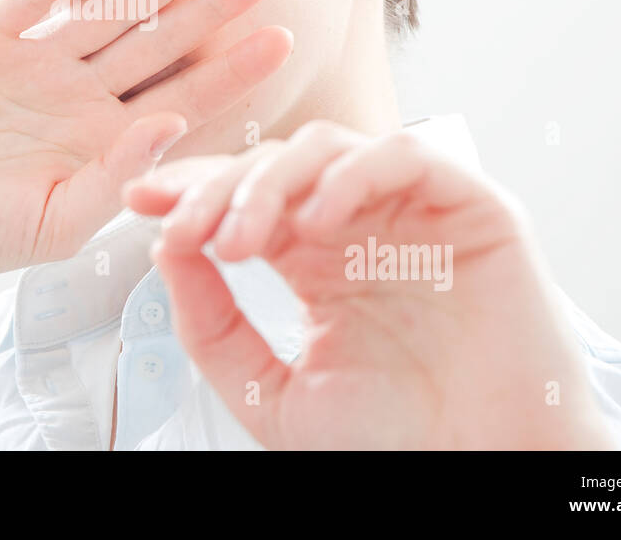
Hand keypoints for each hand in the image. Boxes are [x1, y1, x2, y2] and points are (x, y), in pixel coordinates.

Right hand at [0, 0, 292, 308]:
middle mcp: (77, 95)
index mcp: (102, 141)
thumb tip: (177, 121)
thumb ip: (120, 175)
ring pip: (108, 12)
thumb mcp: (57, 222)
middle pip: (159, 42)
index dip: (233, 69)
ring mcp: (32, 62)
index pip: (183, 96)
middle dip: (212, 8)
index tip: (283, 41)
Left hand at [124, 120, 615, 448]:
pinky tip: (319, 220)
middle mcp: (360, 226)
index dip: (192, 190)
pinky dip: (353, 174)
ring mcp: (413, 211)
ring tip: (245, 241)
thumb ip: (212, 325)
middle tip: (187, 233)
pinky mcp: (472, 207)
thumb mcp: (269, 390)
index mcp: (315, 262)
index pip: (244, 197)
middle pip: (274, 163)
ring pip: (328, 146)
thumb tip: (168, 250)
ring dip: (272, 180)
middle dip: (219, 189)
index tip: (140, 201)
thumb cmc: (392, 443)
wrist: (480, 473)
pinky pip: (406, 155)